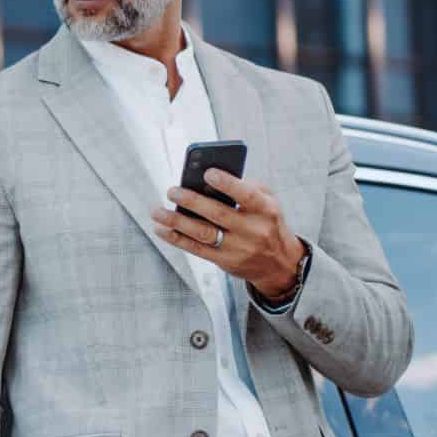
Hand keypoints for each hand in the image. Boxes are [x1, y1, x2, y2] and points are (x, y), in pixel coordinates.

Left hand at [151, 169, 304, 299]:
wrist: (280, 263)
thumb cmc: (267, 222)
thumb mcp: (269, 201)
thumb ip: (247, 187)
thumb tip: (210, 180)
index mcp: (266, 210)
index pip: (247, 196)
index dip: (227, 184)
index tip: (207, 173)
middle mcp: (253, 230)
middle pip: (218, 214)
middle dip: (192, 201)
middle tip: (172, 191)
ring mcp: (238, 248)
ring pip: (203, 233)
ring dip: (176, 222)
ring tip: (157, 211)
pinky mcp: (225, 261)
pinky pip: (196, 249)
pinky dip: (176, 239)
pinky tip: (161, 228)